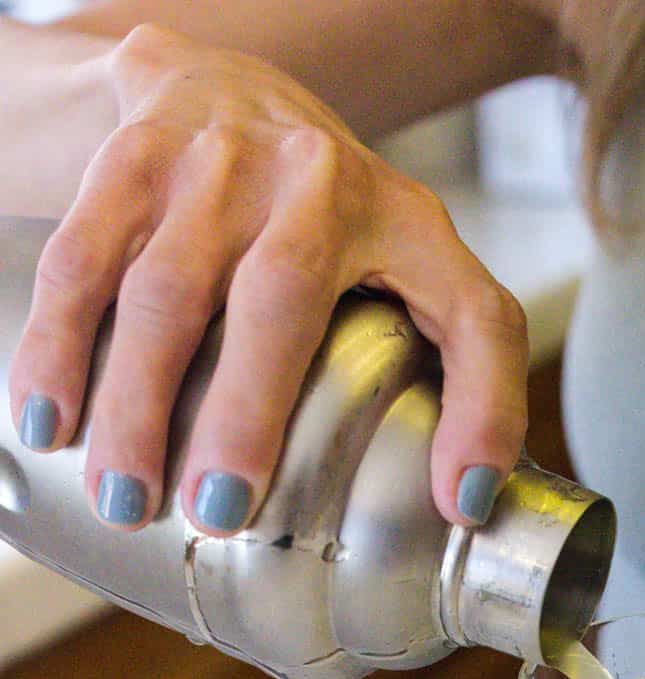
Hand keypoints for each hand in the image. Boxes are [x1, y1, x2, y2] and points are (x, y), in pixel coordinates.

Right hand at [7, 23, 527, 532]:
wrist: (215, 85)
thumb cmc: (325, 220)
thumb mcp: (413, 271)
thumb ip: (462, 373)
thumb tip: (466, 504)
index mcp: (408, 224)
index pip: (473, 316)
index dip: (482, 408)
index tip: (457, 501)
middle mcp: (317, 181)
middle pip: (280, 299)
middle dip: (244, 414)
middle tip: (217, 514)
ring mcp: (218, 163)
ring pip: (167, 288)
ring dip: (137, 401)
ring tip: (124, 498)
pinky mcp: (133, 160)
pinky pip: (85, 260)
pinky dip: (59, 345)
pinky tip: (48, 421)